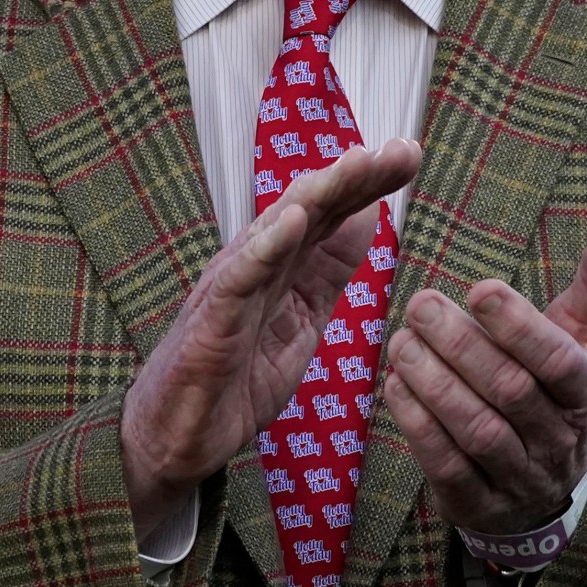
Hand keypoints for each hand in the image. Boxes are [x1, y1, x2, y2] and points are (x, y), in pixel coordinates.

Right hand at [120, 138, 423, 540]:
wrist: (177, 436)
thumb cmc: (233, 378)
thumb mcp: (301, 322)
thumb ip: (328, 272)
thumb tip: (368, 217)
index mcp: (281, 265)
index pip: (330, 214)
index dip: (369, 184)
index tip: (409, 154)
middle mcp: (255, 264)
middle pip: (309, 208)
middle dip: (355, 177)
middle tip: (401, 149)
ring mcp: (231, 288)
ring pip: (277, 230)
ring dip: (318, 195)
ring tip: (356, 163)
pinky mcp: (210, 320)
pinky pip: (239, 278)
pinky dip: (265, 247)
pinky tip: (293, 220)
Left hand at [384, 213, 586, 534]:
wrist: (542, 488)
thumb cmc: (550, 391)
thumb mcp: (577, 340)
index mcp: (583, 395)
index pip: (562, 363)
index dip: (522, 328)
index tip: (481, 288)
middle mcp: (557, 440)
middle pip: (512, 392)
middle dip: (463, 346)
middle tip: (420, 303)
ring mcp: (519, 477)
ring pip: (479, 430)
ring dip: (435, 384)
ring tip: (402, 341)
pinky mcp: (478, 504)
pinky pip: (448, 467)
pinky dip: (419, 426)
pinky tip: (395, 387)